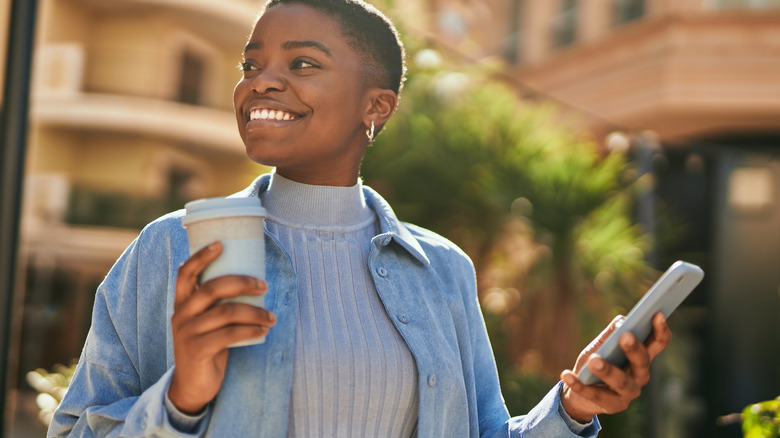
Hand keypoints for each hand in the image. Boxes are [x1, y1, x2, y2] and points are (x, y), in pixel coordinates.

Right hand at [168, 241, 275, 413]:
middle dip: (242, 283)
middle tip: (264, 286)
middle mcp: (181, 314)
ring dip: (255, 312)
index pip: (185, 273)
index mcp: (182, 303)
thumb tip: (253, 280)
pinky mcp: (198, 351)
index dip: (201, 256)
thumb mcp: (207, 321)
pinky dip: (250, 330)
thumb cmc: (207, 345)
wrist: (192, 385)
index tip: (221, 244)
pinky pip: (229, 335)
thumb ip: (218, 303)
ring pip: (226, 312)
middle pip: (212, 288)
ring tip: (272, 317)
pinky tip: (264, 331)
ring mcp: (188, 333)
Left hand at [559, 312, 671, 422]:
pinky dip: (579, 384)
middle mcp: (640, 376)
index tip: (657, 314)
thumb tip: (622, 320)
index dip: (660, 330)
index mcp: (642, 358)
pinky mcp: (611, 406)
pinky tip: (566, 374)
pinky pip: (594, 394)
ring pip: (621, 382)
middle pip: (642, 362)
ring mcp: (628, 393)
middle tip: (625, 336)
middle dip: (634, 349)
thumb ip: (612, 333)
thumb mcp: (601, 345)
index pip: (657, 343)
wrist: (580, 394)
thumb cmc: (596, 362)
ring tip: (593, 360)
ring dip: (607, 370)